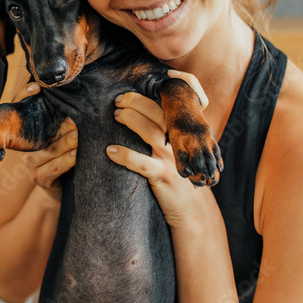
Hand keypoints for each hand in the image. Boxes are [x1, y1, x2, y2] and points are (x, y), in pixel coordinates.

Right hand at [16, 84, 76, 201]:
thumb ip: (65, 121)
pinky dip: (67, 161)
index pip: (29, 116)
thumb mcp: (62, 137)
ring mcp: (32, 165)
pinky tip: (76, 154)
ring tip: (79, 135)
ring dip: (67, 143)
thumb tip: (71, 97)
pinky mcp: (40, 179)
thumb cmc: (64, 157)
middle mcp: (29, 149)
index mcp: (33, 136)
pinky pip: (54, 169)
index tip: (39, 89)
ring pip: (51, 151)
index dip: (29, 100)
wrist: (64, 188)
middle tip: (77, 118)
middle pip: (44, 135)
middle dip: (63, 126)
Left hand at [106, 70, 213, 228]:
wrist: (192, 210)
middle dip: (136, 102)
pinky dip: (126, 156)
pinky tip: (110, 151)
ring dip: (131, 120)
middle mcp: (177, 142)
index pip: (165, 107)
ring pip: (151, 132)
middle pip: (157, 113)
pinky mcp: (165, 177)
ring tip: (115, 115)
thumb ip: (161, 132)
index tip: (126, 92)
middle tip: (117, 100)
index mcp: (179, 133)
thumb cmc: (176, 174)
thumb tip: (135, 113)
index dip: (146, 96)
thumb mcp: (174, 150)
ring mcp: (172, 158)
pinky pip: (144, 164)